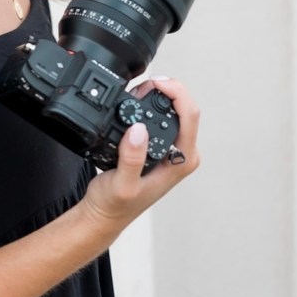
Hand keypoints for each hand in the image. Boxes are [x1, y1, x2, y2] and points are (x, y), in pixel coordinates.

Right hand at [79, 77, 200, 232]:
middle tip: (141, 87)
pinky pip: (163, 115)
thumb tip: (139, 130)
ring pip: (174, 109)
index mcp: (181, 160)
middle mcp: (182, 153)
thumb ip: (132, 158)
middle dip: (165, 90)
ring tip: (137, 92)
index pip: (190, 115)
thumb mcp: (122, 183)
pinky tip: (137, 101)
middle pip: (185, 107)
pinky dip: (151, 103)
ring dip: (158, 95)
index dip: (175, 92)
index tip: (155, 83)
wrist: (105, 213)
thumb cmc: (115, 204)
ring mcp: (173, 148)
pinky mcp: (161, 145)